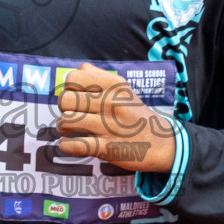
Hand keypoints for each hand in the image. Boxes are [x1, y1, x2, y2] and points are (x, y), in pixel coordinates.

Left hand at [55, 63, 176, 173]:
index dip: (69, 88)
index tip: (76, 97)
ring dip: (63, 127)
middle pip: (65, 99)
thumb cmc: (134, 114)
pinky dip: (66, 145)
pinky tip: (72, 143)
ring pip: (66, 121)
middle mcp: (112, 102)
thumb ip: (97, 77)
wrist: (161, 144)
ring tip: (70, 129)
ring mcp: (109, 126)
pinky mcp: (107, 148)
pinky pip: (73, 145)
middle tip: (72, 114)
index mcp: (114, 84)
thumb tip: (70, 74)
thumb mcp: (122, 89)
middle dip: (63, 108)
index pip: (73, 78)